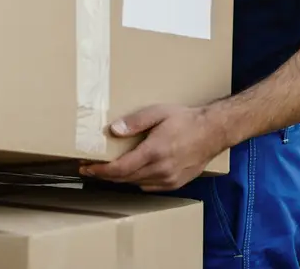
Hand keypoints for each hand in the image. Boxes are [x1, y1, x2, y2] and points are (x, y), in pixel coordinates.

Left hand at [78, 104, 227, 191]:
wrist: (213, 132)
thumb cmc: (184, 119)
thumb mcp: (157, 112)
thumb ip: (134, 122)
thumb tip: (113, 130)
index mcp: (153, 152)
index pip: (119, 168)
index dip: (100, 170)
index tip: (85, 168)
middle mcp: (160, 170)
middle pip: (124, 178)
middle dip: (104, 175)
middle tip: (88, 169)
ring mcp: (169, 179)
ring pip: (135, 183)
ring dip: (118, 179)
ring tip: (104, 170)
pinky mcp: (175, 183)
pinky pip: (149, 186)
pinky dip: (135, 181)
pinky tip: (129, 173)